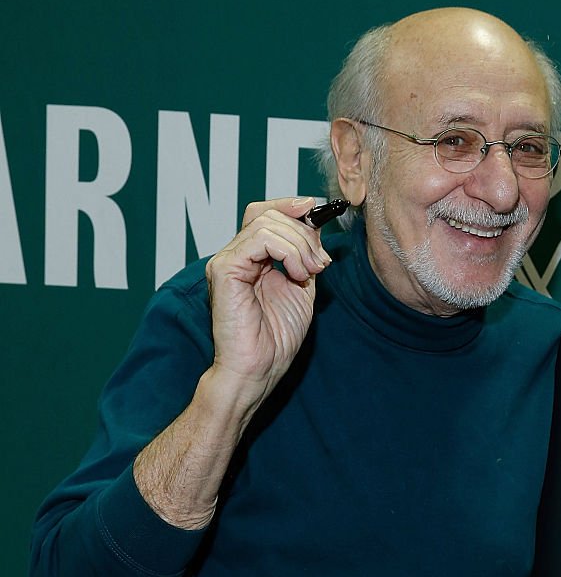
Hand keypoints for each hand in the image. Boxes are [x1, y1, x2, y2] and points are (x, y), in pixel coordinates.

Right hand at [204, 196, 331, 410]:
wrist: (259, 369)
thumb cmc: (276, 339)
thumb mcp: (302, 288)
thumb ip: (306, 257)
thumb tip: (316, 226)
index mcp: (251, 259)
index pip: (267, 214)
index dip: (293, 208)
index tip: (320, 214)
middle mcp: (236, 256)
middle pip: (268, 214)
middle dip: (304, 232)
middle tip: (320, 263)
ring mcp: (227, 260)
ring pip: (267, 223)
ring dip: (300, 245)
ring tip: (310, 273)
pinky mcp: (224, 269)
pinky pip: (261, 238)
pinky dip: (289, 251)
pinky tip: (298, 275)